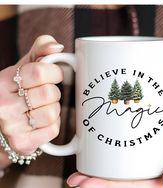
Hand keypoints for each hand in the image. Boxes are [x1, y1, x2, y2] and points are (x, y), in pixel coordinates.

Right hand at [0, 35, 63, 155]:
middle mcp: (3, 105)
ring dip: (53, 109)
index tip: (54, 75)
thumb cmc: (17, 90)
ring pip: (53, 112)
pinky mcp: (22, 143)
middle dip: (53, 92)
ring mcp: (11, 127)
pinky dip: (53, 125)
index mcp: (2, 82)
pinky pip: (53, 130)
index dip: (54, 72)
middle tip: (44, 95)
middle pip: (49, 93)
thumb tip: (58, 47)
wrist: (3, 122)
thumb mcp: (24, 67)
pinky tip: (41, 122)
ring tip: (41, 108)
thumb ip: (40, 50)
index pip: (39, 72)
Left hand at [67, 132, 162, 187]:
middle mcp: (146, 179)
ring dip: (96, 177)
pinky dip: (107, 166)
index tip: (86, 184)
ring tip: (76, 175)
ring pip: (116, 177)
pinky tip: (94, 163)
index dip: (107, 187)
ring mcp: (141, 170)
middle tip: (73, 180)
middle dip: (95, 184)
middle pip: (117, 184)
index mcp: (157, 184)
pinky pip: (121, 167)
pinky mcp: (139, 160)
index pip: (128, 187)